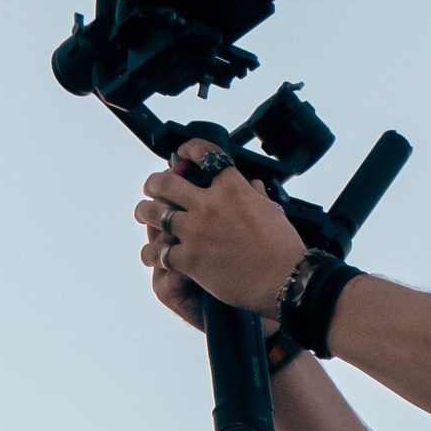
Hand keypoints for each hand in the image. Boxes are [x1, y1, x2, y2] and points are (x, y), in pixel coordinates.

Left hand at [135, 148, 306, 325]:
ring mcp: (196, 232)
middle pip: (167, 183)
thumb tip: (253, 185)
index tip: (182, 153)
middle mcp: (209, 205)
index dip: (189, 150)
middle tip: (152, 187)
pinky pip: (160, 252)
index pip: (205, 156)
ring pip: (155, 214)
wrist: (286, 280)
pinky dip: (153, 253)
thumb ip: (256, 195)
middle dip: (155, 183)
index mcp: (231, 188)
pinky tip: (151, 255)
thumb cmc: (284, 249)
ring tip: (143, 214)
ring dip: (145, 212)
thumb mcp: (272, 211)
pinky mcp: (190, 259)